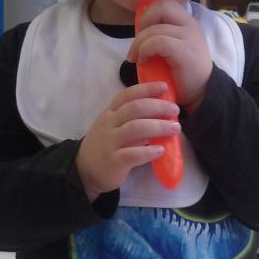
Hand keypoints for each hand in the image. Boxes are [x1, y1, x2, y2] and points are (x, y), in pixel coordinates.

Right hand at [75, 81, 181, 200]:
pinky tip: (161, 150)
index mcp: (110, 113)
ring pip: (135, 128)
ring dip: (158, 127)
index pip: (128, 95)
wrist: (84, 171)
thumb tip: (160, 112)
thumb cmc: (105, 146)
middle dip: (158, 106)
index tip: (165, 87)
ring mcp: (109, 142)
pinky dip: (149, 151)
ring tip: (175, 128)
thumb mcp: (112, 126)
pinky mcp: (113, 161)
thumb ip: (131, 118)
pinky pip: (132, 154)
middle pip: (135, 108)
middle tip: (175, 110)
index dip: (147, 88)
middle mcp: (108, 124)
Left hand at [129, 0, 211, 112]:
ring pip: (155, 29)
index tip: (142, 33)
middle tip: (138, 42)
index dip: (148, 15)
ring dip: (139, 43)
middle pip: (161, 7)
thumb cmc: (182, 73)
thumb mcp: (172, 48)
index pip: (165, 5)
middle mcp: (190, 25)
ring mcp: (189, 37)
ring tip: (137, 57)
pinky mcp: (184, 51)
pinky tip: (143, 61)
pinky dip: (145, 50)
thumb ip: (162, 35)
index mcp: (187, 22)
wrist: (200, 93)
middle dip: (143, 22)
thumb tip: (139, 29)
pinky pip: (158, 42)